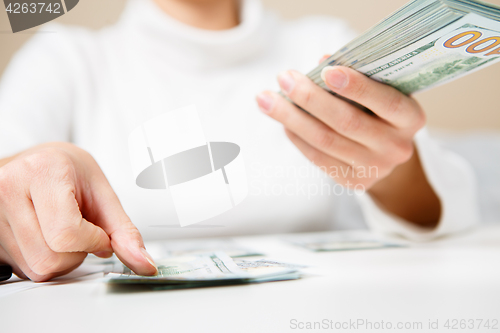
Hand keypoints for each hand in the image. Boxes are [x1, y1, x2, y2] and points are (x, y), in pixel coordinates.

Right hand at [0, 142, 156, 280]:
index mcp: (41, 171)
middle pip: (50, 258)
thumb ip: (124, 230)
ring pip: (36, 269)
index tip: (100, 233)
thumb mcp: (102, 192)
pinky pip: (23, 270)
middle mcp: (8, 189)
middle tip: (82, 230)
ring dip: (62, 260)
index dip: (93, 241)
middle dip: (78, 253)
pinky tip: (46, 237)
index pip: (66, 233)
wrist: (39, 161)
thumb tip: (143, 263)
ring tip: (63, 231)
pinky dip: (44, 260)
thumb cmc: (70, 172)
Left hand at [256, 65, 425, 189]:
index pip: (385, 102)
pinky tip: (282, 121)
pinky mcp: (354, 182)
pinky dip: (297, 136)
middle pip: (347, 122)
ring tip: (267, 99)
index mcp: (410, 118)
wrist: (388, 154)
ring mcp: (375, 168)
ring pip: (325, 141)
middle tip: (284, 78)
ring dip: (291, 118)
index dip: (356, 87)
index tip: (326, 70)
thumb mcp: (380, 92)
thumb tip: (322, 62)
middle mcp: (396, 147)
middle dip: (311, 98)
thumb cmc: (380, 112)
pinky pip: (318, 157)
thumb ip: (357, 77)